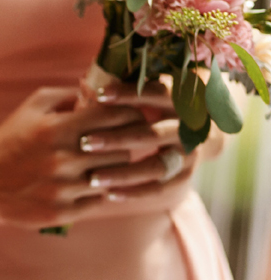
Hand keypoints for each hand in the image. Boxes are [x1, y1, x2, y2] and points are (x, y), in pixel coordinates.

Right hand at [0, 85, 146, 226]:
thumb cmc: (9, 139)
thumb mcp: (33, 107)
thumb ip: (68, 94)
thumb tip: (101, 91)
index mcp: (59, 129)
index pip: (117, 116)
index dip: (130, 114)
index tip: (128, 117)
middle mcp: (64, 159)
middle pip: (123, 148)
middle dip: (122, 143)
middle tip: (116, 142)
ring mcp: (64, 188)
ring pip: (114, 176)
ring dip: (110, 169)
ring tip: (98, 164)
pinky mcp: (62, 212)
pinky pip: (98, 201)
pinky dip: (94, 192)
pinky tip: (83, 185)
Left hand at [75, 77, 207, 203]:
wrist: (195, 127)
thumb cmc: (155, 103)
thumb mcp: (148, 90)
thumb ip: (126, 88)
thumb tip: (88, 85)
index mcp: (181, 100)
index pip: (157, 93)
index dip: (129, 93)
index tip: (99, 95)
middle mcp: (189, 128)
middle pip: (154, 134)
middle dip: (118, 139)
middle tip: (84, 143)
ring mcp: (189, 153)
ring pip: (158, 167)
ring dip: (124, 173)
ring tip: (93, 178)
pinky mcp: (185, 175)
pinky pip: (161, 188)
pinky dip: (135, 192)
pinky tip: (108, 194)